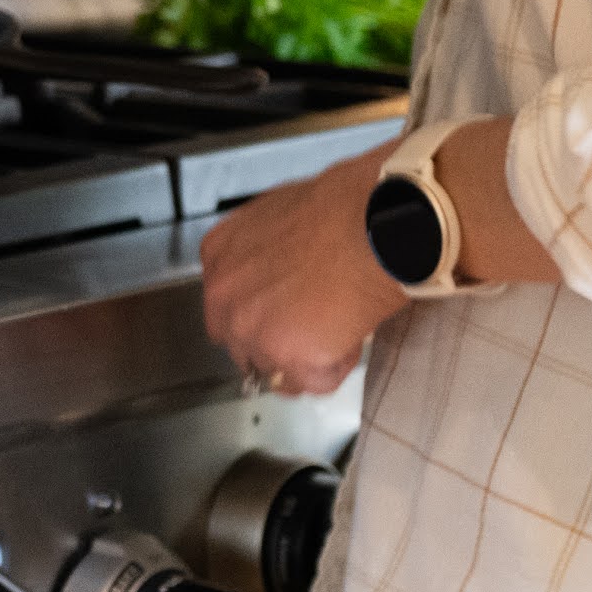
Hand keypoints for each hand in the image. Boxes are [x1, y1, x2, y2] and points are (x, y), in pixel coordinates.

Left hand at [201, 152, 408, 395]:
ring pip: (278, 369)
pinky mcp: (286, 356)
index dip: (262, 316)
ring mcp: (251, 330)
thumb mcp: (279, 218)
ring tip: (342, 323)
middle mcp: (224, 297)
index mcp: (220, 256)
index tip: (285, 315)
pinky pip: (316, 381)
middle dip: (278, 344)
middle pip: (242, 345)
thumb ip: (264, 255)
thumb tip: (280, 276)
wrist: (371, 224)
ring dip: (310, 358)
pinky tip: (352, 333)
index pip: (227, 307)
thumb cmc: (342, 210)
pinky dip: (339, 365)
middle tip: (317, 328)